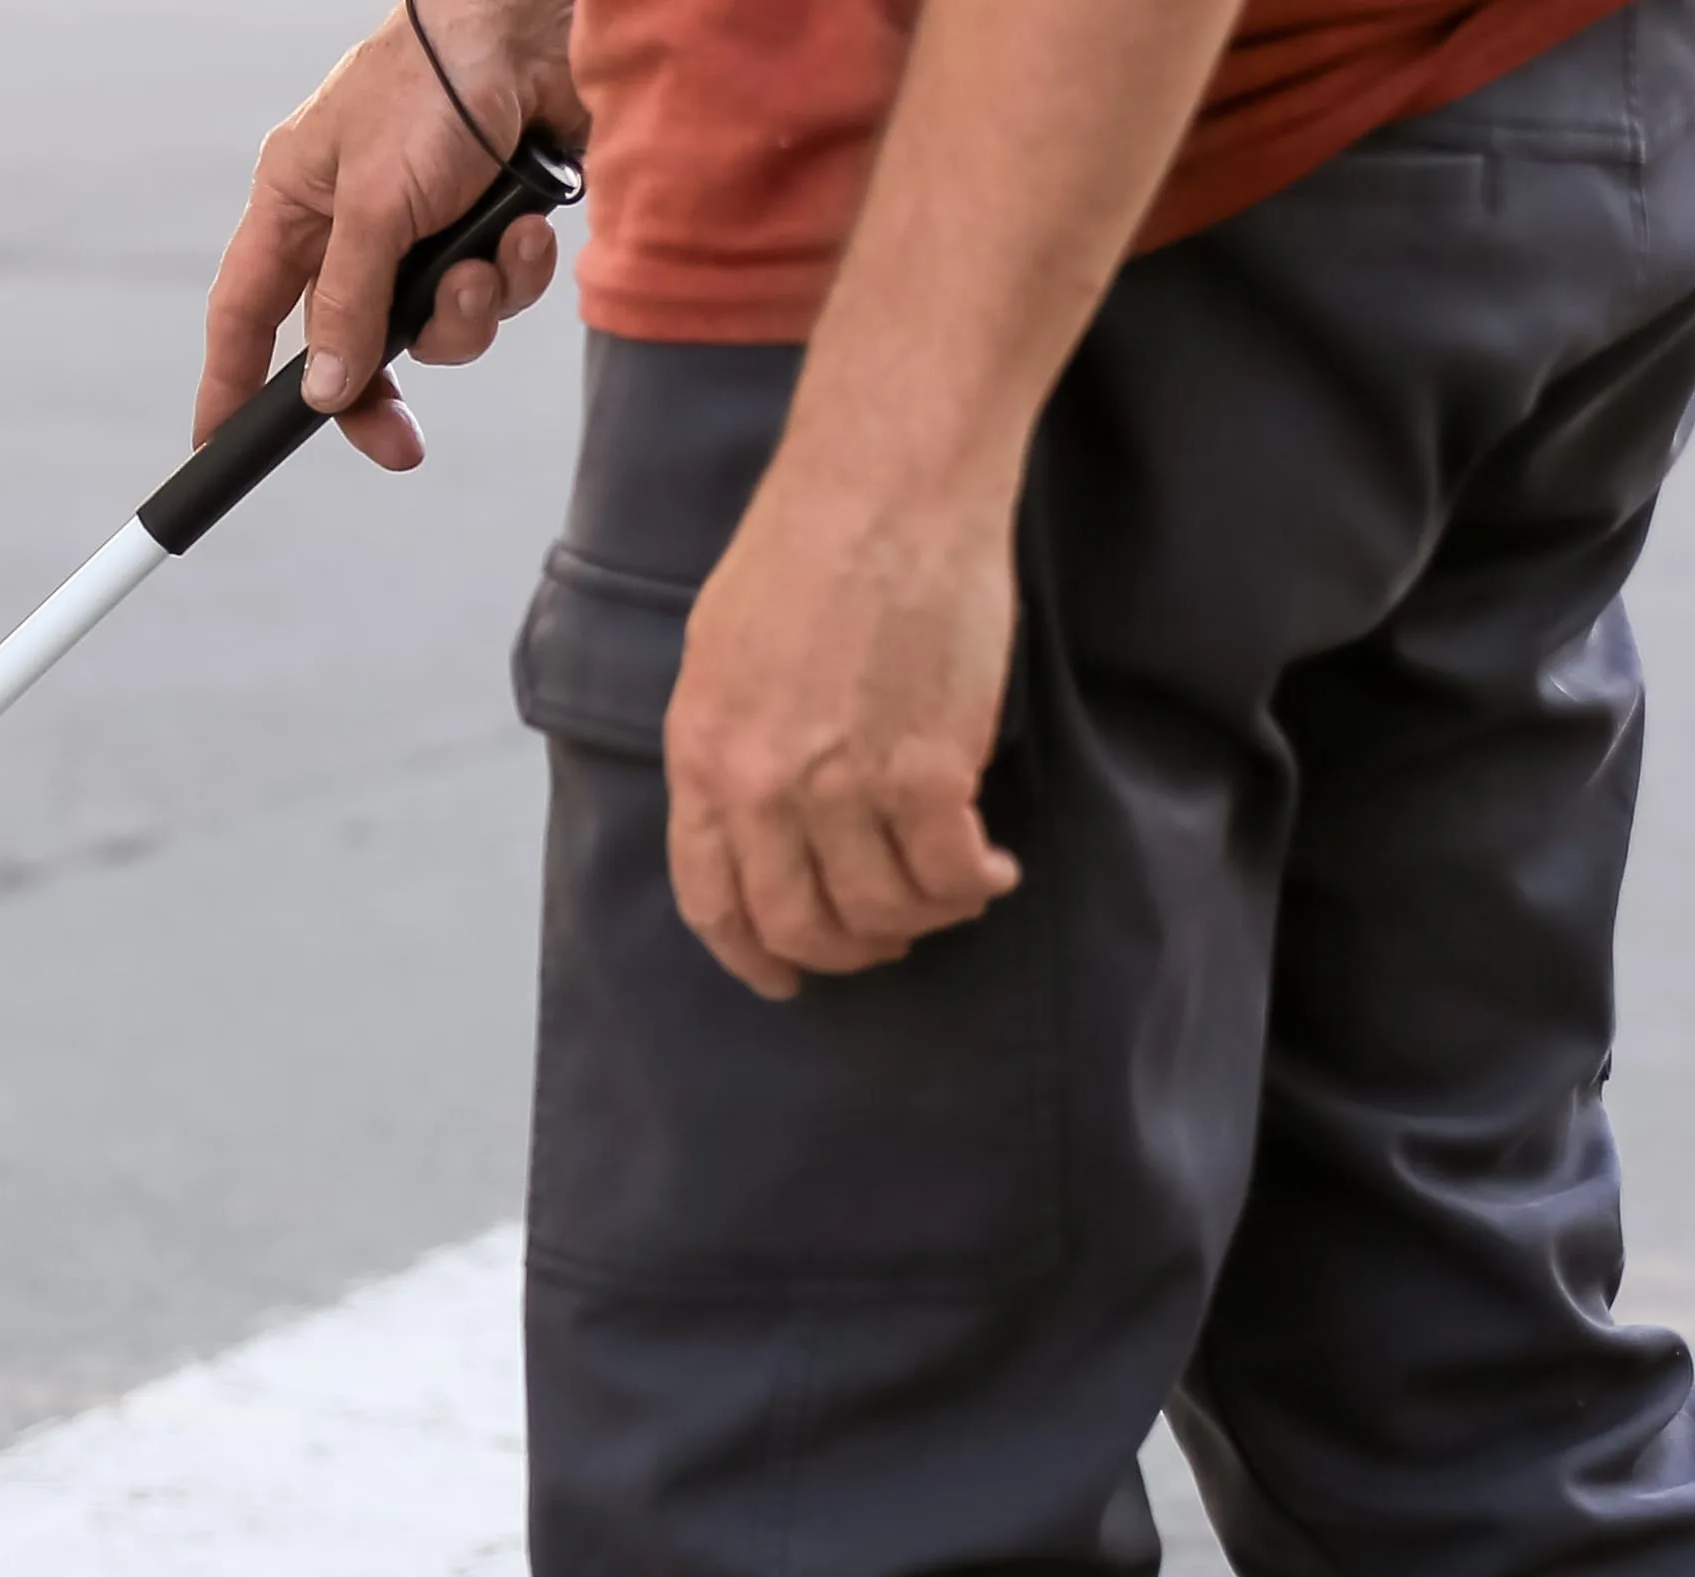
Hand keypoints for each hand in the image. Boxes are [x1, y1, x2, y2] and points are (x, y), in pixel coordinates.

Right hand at [196, 1, 580, 471]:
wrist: (536, 33)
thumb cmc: (434, 88)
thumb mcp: (376, 205)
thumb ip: (347, 305)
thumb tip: (323, 392)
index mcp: (296, 204)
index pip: (244, 312)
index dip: (230, 381)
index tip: (220, 445)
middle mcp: (354, 223)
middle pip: (348, 345)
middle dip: (382, 389)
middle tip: (401, 445)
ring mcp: (423, 229)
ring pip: (432, 328)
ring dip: (465, 311)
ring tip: (482, 260)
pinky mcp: (486, 229)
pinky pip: (492, 293)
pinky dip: (512, 273)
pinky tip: (525, 229)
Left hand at [664, 457, 1026, 995]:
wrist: (886, 484)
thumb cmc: (807, 544)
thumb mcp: (720, 653)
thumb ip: (728, 744)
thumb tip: (752, 812)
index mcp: (701, 758)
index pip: (713, 900)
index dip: (751, 954)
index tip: (783, 975)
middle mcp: (764, 787)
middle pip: (799, 923)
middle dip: (843, 950)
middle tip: (883, 938)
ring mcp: (845, 786)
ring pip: (882, 910)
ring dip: (919, 920)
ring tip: (947, 896)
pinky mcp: (928, 771)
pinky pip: (950, 874)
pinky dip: (975, 887)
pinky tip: (993, 871)